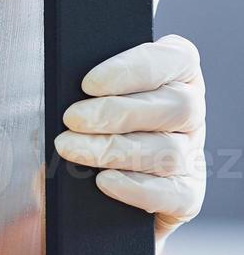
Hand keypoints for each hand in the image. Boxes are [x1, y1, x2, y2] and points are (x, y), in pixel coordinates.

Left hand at [56, 34, 206, 244]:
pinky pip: (175, 194)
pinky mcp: (186, 195)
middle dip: (117, 112)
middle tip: (72, 119)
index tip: (89, 83)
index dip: (135, 69)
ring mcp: (191, 155)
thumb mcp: (75, 99)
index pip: (176, 59)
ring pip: (171, 150)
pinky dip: (137, 188)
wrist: (75, 192)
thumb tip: (63, 89)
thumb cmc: (76, 127)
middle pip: (177, 106)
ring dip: (115, 149)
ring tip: (71, 149)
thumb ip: (79, 87)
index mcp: (173, 76)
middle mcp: (189, 113)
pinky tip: (105, 181)